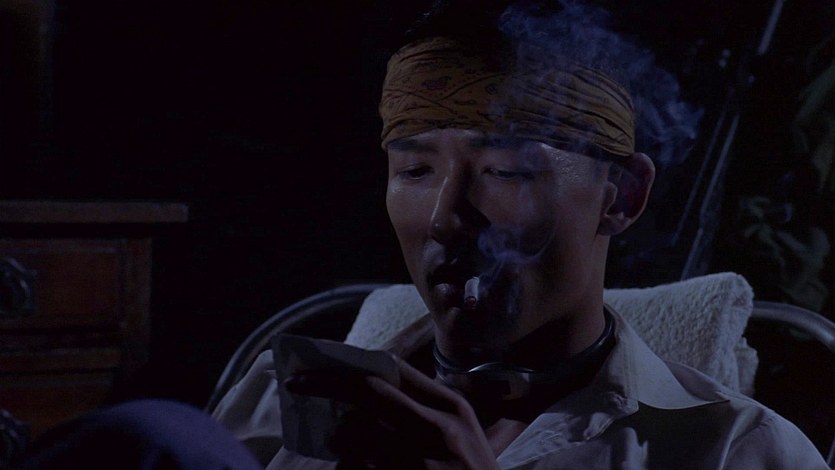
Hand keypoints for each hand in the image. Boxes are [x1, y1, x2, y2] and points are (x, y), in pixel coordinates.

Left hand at [284, 355, 499, 469]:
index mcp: (452, 408)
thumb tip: (367, 385)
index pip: (393, 369)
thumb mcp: (464, 435)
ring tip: (343, 449)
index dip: (353, 363)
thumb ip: (425, 407)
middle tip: (297, 384)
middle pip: (366, 393)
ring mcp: (418, 463)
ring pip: (352, 439)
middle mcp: (436, 429)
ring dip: (339, 444)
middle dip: (325, 385)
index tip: (323, 364)